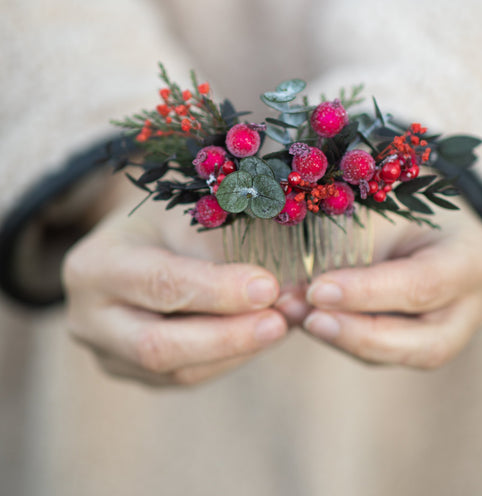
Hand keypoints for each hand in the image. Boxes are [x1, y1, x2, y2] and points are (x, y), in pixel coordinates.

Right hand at [62, 193, 286, 386]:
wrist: (136, 242)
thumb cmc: (164, 219)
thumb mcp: (185, 212)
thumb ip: (222, 246)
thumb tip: (281, 284)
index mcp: (95, 265)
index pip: (160, 284)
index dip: (219, 291)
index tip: (268, 287)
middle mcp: (90, 318)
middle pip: (159, 347)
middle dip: (230, 337)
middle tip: (281, 320)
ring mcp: (108, 353)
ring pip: (179, 371)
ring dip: (240, 350)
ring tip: (284, 322)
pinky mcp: (135, 371)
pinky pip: (188, 376)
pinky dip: (232, 357)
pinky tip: (264, 333)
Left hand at [301, 204, 481, 367]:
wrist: (439, 220)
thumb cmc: (412, 205)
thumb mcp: (387, 206)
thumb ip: (351, 241)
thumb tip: (294, 278)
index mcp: (472, 257)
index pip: (423, 284)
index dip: (367, 293)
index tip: (316, 291)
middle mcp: (474, 304)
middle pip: (427, 342)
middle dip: (358, 335)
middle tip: (307, 318)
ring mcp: (458, 329)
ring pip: (406, 355)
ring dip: (347, 340)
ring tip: (299, 317)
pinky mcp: (429, 340)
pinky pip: (390, 351)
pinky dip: (347, 337)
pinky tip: (311, 319)